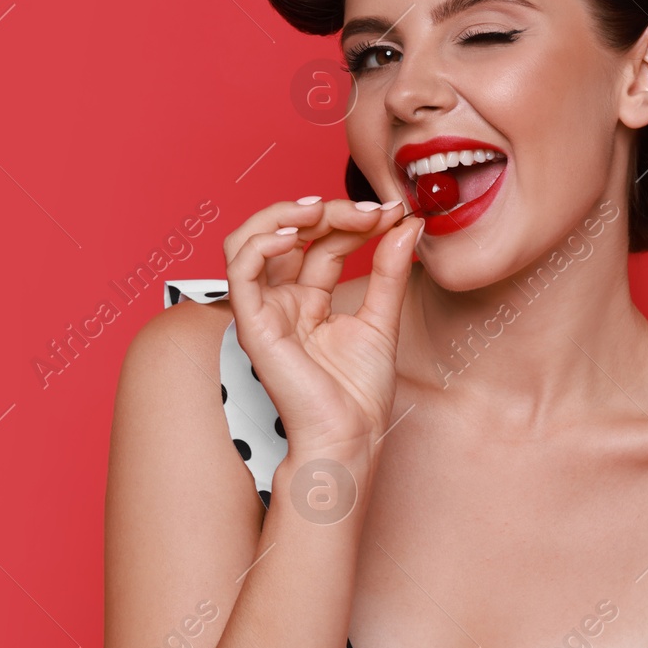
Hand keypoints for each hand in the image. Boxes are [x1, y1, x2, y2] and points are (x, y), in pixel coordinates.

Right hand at [223, 196, 422, 456]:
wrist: (349, 438)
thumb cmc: (359, 394)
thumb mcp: (383, 319)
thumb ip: (390, 271)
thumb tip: (407, 224)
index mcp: (310, 298)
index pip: (324, 241)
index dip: (354, 220)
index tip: (391, 212)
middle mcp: (283, 300)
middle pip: (290, 233)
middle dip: (328, 211)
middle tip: (370, 210)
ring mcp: (265, 310)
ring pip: (249, 240)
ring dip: (284, 214)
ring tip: (323, 209)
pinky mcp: (253, 325)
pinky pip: (240, 272)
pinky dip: (260, 243)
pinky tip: (294, 234)